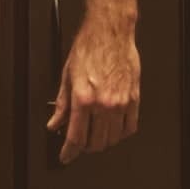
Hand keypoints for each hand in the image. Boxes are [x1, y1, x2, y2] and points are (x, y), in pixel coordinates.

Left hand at [46, 15, 140, 163]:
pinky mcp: (134, 99)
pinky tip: (113, 128)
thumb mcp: (67, 75)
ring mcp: (120, 103)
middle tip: (79, 142)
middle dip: (84, 147)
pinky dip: (120, 133)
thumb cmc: (89, 47)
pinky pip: (130, 127)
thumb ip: (62, 104)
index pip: (75, 137)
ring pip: (112, 139)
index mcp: (83, 98)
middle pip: (94, 143)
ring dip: (102, 142)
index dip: (68, 152)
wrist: (109, 31)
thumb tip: (55, 123)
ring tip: (94, 134)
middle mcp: (102, 104)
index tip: (65, 157)